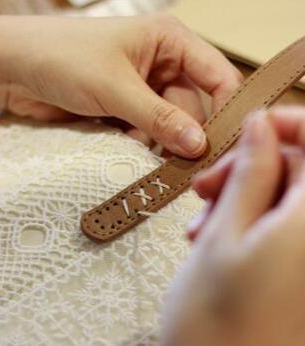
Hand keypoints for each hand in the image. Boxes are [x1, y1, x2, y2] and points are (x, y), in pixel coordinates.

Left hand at [0, 14, 241, 157]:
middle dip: (187, 132)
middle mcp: (161, 61)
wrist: (14, 68)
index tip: (223, 143)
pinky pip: (149, 129)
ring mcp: (144, 86)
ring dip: (162, 140)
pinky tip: (131, 145)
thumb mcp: (116, 88)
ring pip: (170, 121)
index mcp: (169, 40)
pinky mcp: (127, 106)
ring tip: (154, 155)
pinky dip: (144, 142)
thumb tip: (197, 145)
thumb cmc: (62, 58)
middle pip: (193, 104)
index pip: (216, 74)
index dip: (225, 107)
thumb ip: (160, 117)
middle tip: (185, 162)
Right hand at [162, 106, 304, 345]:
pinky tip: (215, 238)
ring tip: (202, 224)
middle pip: (300, 170)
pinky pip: (284, 225)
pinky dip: (250, 222)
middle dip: (250, 170)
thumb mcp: (222, 236)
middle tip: (206, 188)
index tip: (251, 127)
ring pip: (286, 198)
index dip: (289, 124)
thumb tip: (261, 126)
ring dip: (242, 199)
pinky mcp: (297, 267)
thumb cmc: (214, 326)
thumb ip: (250, 174)